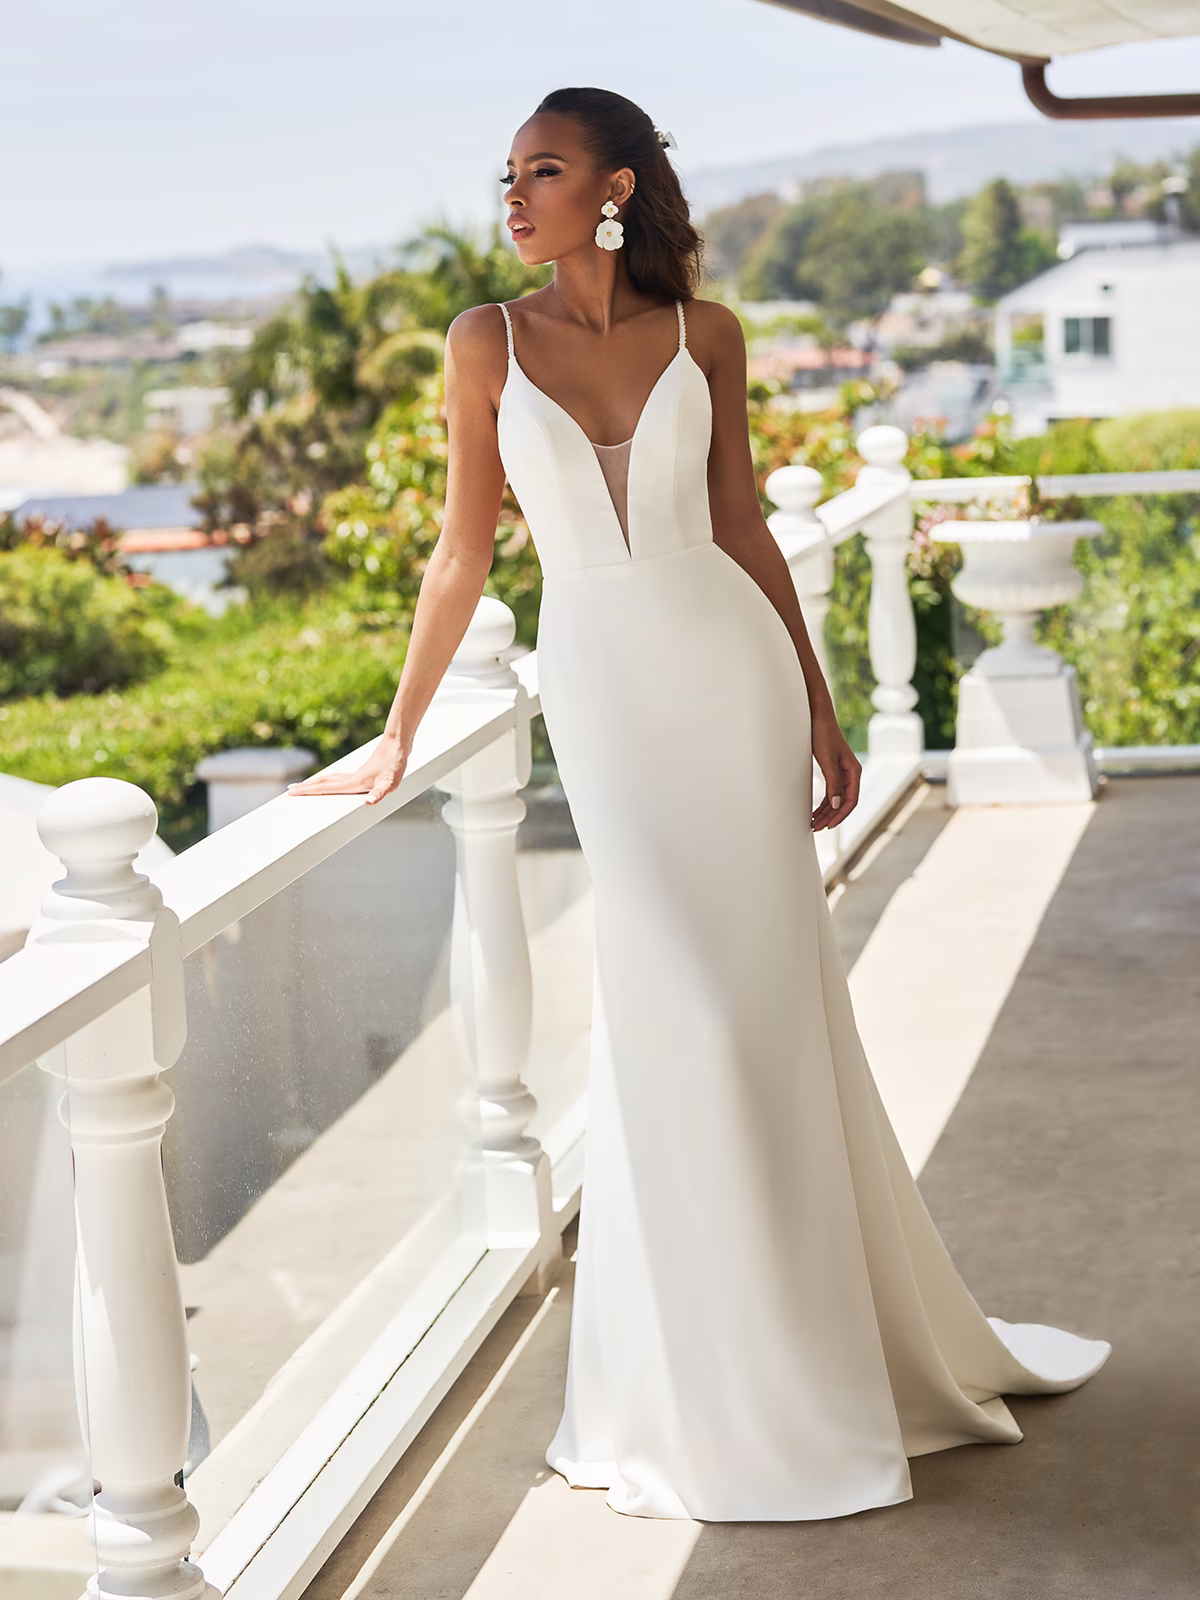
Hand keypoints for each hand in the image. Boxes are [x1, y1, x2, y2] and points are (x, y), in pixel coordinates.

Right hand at [286, 734, 409, 806]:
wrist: (397, 744)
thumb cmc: (395, 765)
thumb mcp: (390, 783)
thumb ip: (379, 793)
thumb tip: (369, 802)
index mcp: (353, 784)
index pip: (324, 789)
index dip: (307, 791)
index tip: (291, 793)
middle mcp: (350, 779)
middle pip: (322, 782)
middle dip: (306, 787)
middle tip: (290, 790)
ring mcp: (355, 774)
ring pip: (329, 779)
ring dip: (316, 783)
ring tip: (305, 786)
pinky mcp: (362, 772)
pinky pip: (339, 779)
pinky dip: (329, 781)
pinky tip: (334, 782)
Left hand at [810, 710, 860, 831]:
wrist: (818, 716)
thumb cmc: (823, 734)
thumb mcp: (827, 760)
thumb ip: (833, 783)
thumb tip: (837, 804)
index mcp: (854, 771)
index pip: (851, 800)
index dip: (841, 815)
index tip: (829, 826)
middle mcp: (850, 774)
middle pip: (843, 802)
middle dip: (831, 817)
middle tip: (816, 828)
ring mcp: (841, 773)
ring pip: (836, 799)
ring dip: (826, 812)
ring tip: (813, 823)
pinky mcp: (832, 770)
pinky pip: (831, 792)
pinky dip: (823, 803)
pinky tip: (815, 811)